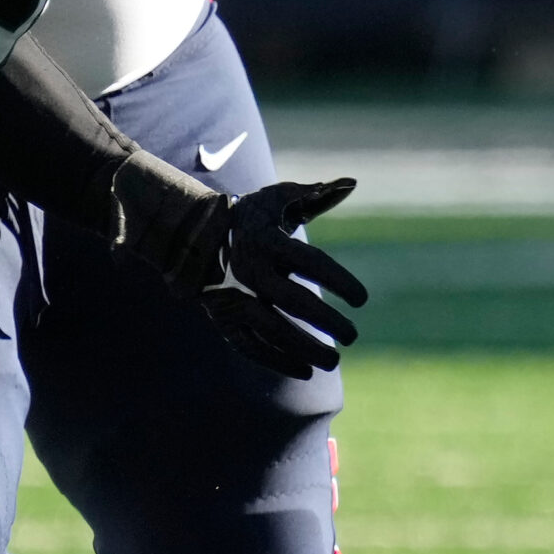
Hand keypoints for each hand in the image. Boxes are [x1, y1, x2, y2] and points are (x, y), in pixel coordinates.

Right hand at [196, 181, 370, 378]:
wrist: (190, 233)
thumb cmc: (250, 215)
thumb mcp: (279, 199)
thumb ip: (316, 194)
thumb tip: (351, 183)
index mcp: (268, 241)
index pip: (310, 262)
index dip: (338, 280)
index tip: (363, 300)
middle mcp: (250, 271)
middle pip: (292, 300)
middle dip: (325, 320)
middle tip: (353, 335)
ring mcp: (233, 297)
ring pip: (271, 328)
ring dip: (303, 348)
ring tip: (334, 361)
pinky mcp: (223, 317)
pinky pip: (248, 345)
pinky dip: (275, 360)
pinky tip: (305, 371)